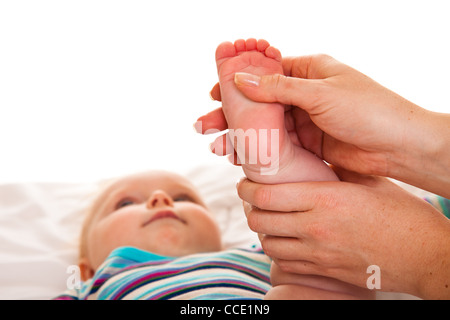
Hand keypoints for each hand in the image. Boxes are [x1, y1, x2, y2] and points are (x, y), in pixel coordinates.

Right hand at [198, 54, 449, 196]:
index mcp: (308, 72)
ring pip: (263, 126)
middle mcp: (303, 94)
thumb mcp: (320, 93)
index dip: (237, 83)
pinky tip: (239, 157)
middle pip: (258, 102)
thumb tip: (241, 79)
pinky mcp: (307, 143)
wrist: (399, 146)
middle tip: (205, 126)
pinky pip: (275, 144)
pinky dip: (257, 150)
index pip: (264, 74)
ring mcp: (304, 120)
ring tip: (217, 147)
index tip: (214, 93)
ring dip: (239, 135)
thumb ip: (278, 88)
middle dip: (231, 114)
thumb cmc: (368, 110)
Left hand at [237, 167, 449, 298]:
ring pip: (268, 243)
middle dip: (249, 207)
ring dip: (262, 229)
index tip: (245, 182)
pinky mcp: (323, 272)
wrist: (426, 256)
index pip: (266, 194)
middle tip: (253, 198)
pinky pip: (285, 263)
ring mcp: (317, 254)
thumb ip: (337, 170)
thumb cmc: (404, 215)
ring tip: (268, 218)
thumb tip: (313, 158)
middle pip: (259, 219)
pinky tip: (285, 239)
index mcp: (325, 199)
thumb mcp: (369, 182)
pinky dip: (277, 249)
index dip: (247, 187)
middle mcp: (315, 228)